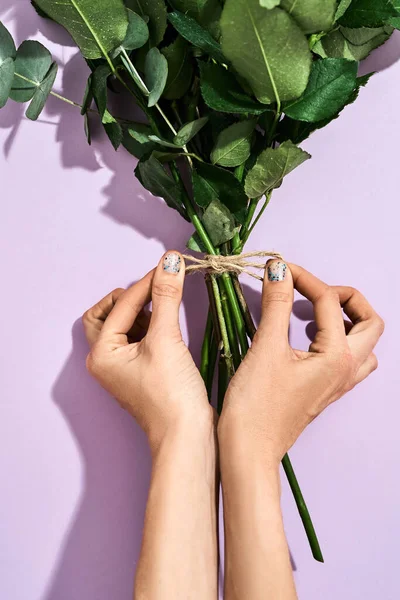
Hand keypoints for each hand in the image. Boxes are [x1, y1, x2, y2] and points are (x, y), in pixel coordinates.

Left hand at [82, 251, 211, 449]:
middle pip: (108, 313)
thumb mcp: (166, 340)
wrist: (187, 436)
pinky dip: (151, 325)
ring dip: (143, 310)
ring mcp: (122, 366)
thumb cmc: (171, 394)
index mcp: (101, 353)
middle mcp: (105, 359)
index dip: (146, 283)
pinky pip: (138, 338)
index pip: (121, 304)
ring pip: (124, 324)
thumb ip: (167, 297)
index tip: (170, 265)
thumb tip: (169, 261)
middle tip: (156, 291)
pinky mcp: (140, 370)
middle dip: (131, 299)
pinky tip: (169, 324)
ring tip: (167, 307)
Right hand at [219, 260, 383, 462]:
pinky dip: (337, 339)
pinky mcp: (326, 389)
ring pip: (364, 342)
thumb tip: (279, 269)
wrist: (249, 449)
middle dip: (345, 297)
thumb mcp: (266, 348)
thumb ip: (277, 304)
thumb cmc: (256, 405)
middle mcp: (347, 369)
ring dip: (347, 320)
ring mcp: (339, 382)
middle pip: (369, 321)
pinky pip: (349, 358)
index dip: (302, 277)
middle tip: (312, 290)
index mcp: (337, 356)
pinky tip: (308, 337)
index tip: (276, 268)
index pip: (328, 301)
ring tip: (313, 311)